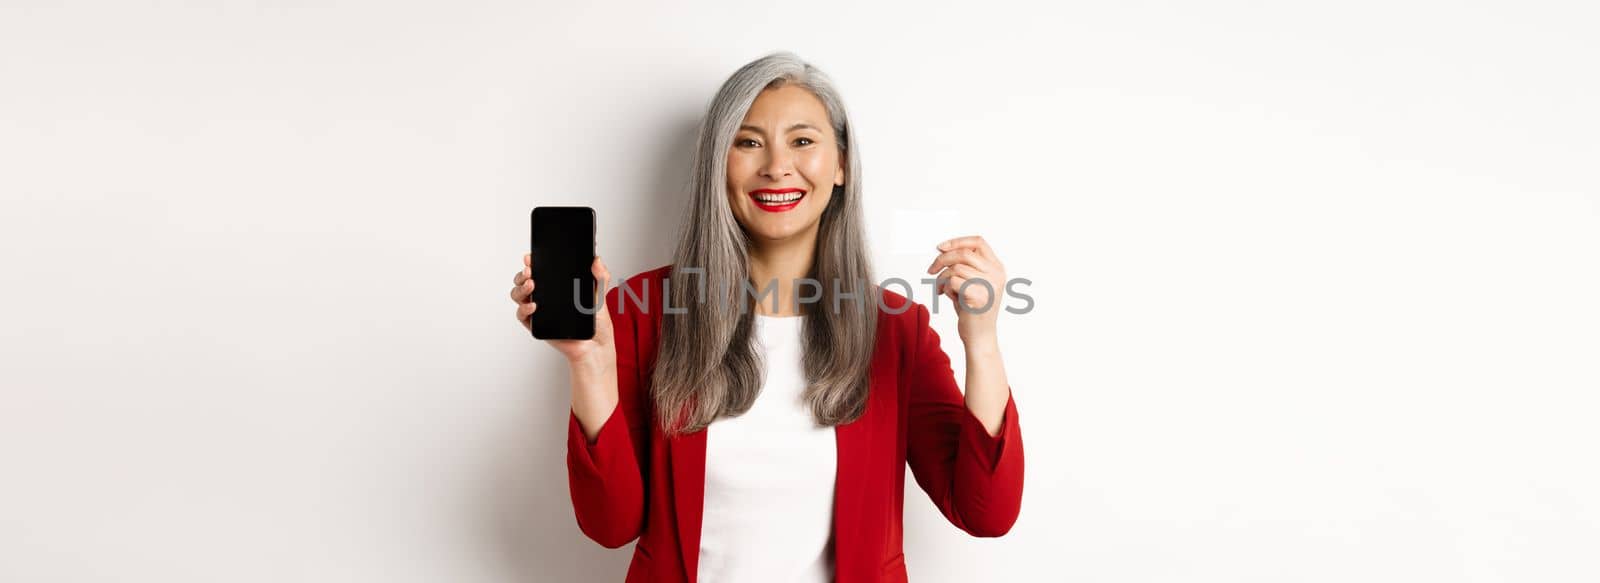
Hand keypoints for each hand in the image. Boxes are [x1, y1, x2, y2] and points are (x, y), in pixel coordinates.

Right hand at [512, 252, 614, 366]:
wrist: (595, 346)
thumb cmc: (596, 323)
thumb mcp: (600, 296)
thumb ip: (600, 277)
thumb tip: (597, 259)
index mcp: (557, 287)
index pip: (540, 270)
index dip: (532, 262)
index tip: (531, 257)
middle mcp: (545, 297)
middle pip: (524, 281)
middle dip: (522, 274)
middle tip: (530, 271)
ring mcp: (539, 311)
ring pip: (519, 295)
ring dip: (520, 288)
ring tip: (531, 285)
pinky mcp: (536, 325)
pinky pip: (522, 315)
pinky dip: (524, 309)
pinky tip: (533, 306)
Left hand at [925, 235, 1006, 343]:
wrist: (980, 336)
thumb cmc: (973, 310)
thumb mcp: (971, 282)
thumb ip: (964, 265)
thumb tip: (942, 249)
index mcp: (997, 268)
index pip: (979, 242)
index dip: (957, 241)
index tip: (940, 247)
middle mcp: (996, 274)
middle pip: (964, 253)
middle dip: (942, 259)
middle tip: (931, 270)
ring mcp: (990, 284)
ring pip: (956, 267)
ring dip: (942, 277)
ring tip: (941, 289)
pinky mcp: (978, 295)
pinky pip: (953, 281)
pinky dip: (945, 287)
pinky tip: (947, 296)